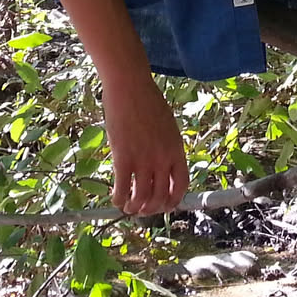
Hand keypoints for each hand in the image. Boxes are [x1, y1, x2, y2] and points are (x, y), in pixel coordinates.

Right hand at [101, 74, 187, 215]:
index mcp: (177, 149)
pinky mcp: (123, 157)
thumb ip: (167, 148)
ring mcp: (143, 159)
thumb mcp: (168, 126)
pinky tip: (116, 199)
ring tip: (128, 207)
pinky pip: (122, 188)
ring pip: (141, 197)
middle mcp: (163, 158)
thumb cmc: (148, 102)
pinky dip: (119, 199)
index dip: (173, 201)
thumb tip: (163, 168)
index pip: (181, 185)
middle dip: (151, 209)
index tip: (164, 205)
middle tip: (143, 209)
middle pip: (160, 196)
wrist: (130, 86)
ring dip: (134, 208)